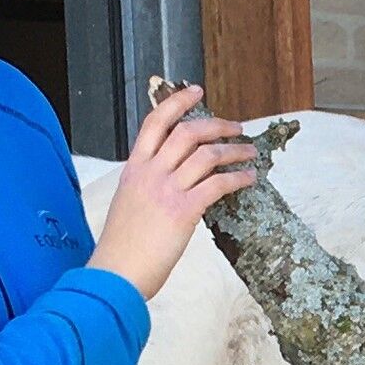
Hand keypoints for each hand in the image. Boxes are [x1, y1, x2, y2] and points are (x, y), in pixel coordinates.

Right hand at [92, 83, 258, 299]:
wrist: (115, 273)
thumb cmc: (122, 247)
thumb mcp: (128, 204)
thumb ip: (147, 186)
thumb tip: (171, 183)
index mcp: (134, 168)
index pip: (155, 123)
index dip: (177, 103)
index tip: (196, 91)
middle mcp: (149, 173)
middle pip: (187, 132)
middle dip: (216, 125)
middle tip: (236, 128)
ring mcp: (165, 190)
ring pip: (206, 155)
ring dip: (234, 150)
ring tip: (249, 153)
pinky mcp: (182, 211)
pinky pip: (217, 184)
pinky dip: (238, 177)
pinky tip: (249, 179)